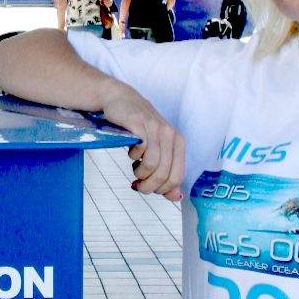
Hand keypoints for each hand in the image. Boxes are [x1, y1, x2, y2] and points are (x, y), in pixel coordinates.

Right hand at [100, 83, 183, 200]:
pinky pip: (141, 150)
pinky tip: (131, 153)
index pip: (177, 177)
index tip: (149, 189)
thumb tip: (176, 198)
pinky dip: (134, 157)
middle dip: (149, 186)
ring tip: (135, 170)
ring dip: (141, 174)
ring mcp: (156, 128)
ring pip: (153, 164)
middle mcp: (171, 134)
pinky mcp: (141, 124)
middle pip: (165, 173)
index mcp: (178, 142)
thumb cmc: (138, 129)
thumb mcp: (155, 151)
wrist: (120, 100)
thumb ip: (166, 174)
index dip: (163, 189)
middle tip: (138, 186)